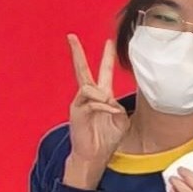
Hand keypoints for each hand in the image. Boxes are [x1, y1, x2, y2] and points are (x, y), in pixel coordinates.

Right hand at [59, 35, 125, 190]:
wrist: (94, 155)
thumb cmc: (107, 138)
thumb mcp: (121, 121)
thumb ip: (119, 107)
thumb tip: (112, 101)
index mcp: (101, 96)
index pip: (102, 72)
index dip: (106, 57)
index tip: (109, 42)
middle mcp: (88, 96)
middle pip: (81, 70)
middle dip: (77, 53)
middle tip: (71, 36)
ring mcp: (80, 103)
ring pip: (89, 87)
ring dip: (102, 96)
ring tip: (110, 107)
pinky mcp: (76, 112)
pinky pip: (91, 103)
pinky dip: (104, 107)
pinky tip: (111, 113)